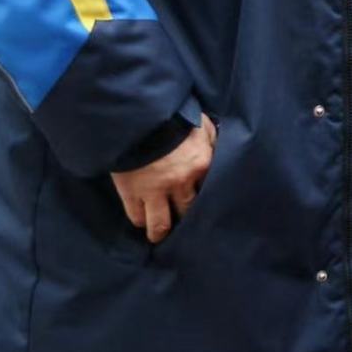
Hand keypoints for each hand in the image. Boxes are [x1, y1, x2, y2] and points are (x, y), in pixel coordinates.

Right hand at [111, 116, 216, 242]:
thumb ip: (212, 141)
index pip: (210, 190)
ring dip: (161, 232)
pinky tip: (144, 223)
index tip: (208, 206)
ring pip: (161, 224)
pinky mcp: (131, 192)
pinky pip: (137, 216)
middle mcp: (181, 183)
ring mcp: (154, 190)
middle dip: (187, 220)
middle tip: (186, 227)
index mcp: (202, 165)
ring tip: (161, 236)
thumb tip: (219, 151)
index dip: (208, 198)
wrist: (136, 116)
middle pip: (187, 212)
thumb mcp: (202, 125)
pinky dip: (141, 222)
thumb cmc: (172, 117)